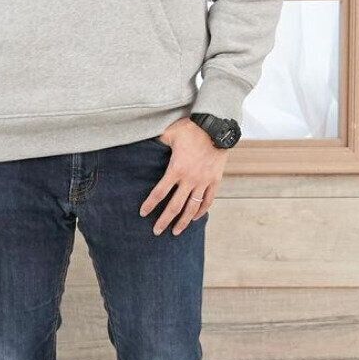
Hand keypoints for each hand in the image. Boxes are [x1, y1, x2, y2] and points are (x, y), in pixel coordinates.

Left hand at [140, 119, 227, 235]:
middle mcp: (190, 179)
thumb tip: (144, 142)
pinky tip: (194, 218)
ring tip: (176, 231)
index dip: (150, 204)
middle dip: (164, 220)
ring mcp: (204, 182)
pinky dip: (201, 211)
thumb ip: (157, 141)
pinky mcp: (215, 181)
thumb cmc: (190, 129)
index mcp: (176, 169)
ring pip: (192, 207)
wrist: (216, 128)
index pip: (159, 192)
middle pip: (175, 206)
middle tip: (156, 231)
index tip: (143, 213)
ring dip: (184, 221)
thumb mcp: (169, 133)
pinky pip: (208, 200)